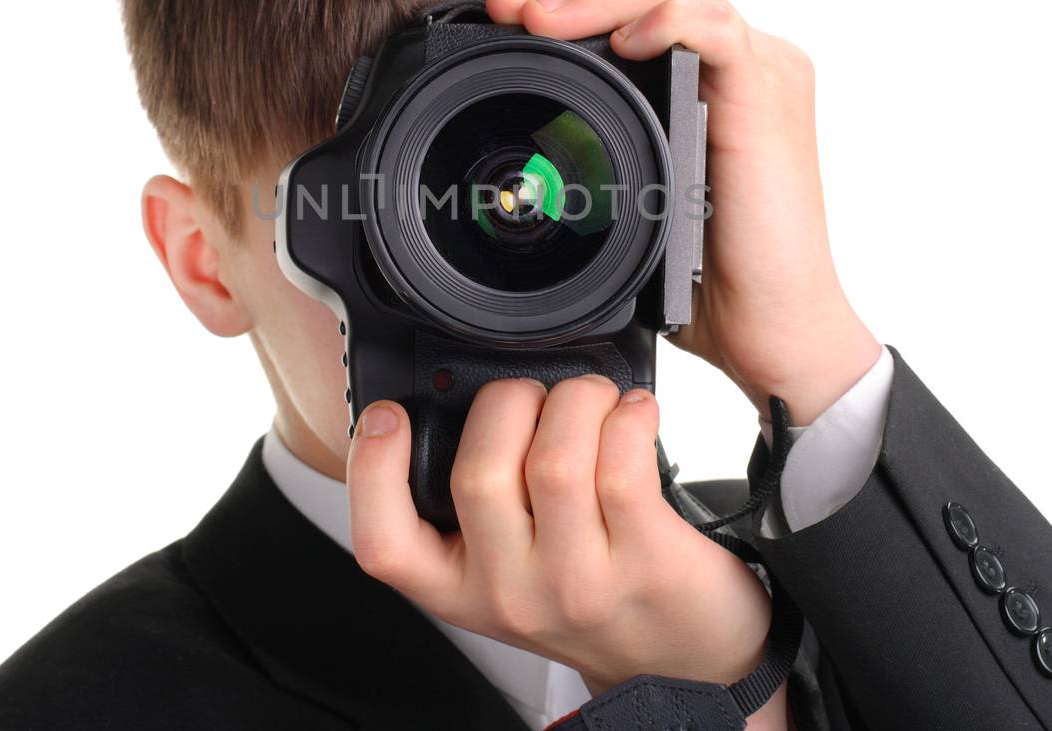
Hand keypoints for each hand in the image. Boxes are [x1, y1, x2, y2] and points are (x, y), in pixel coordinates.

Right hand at [347, 375, 785, 723]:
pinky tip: (633, 414)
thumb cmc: (590, 595)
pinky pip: (623, 463)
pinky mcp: (647, 561)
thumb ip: (470, 505)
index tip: (387, 413)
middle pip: (478, 471)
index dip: (371, 468)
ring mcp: (578, 583)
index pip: (383, 542)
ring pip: (556, 459)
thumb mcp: (505, 568)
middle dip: (508, 400)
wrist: (680, 656)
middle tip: (535, 396)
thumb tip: (450, 399)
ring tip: (592, 399)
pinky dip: (628, 417)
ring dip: (576, 399)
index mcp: (458, 588)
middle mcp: (511, 593)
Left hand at [487, 0, 880, 424]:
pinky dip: (667, 22)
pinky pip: (719, 32)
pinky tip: (623, 42)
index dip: (574, 9)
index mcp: (716, 86)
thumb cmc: (714, 280)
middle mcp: (745, 71)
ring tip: (543, 20)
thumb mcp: (643, 204)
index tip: (507, 21)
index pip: (641, 16)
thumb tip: (535, 162)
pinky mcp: (770, 99)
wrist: (772, 330)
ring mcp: (763, 78)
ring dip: (604, 0)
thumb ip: (613, 161)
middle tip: (508, 9)